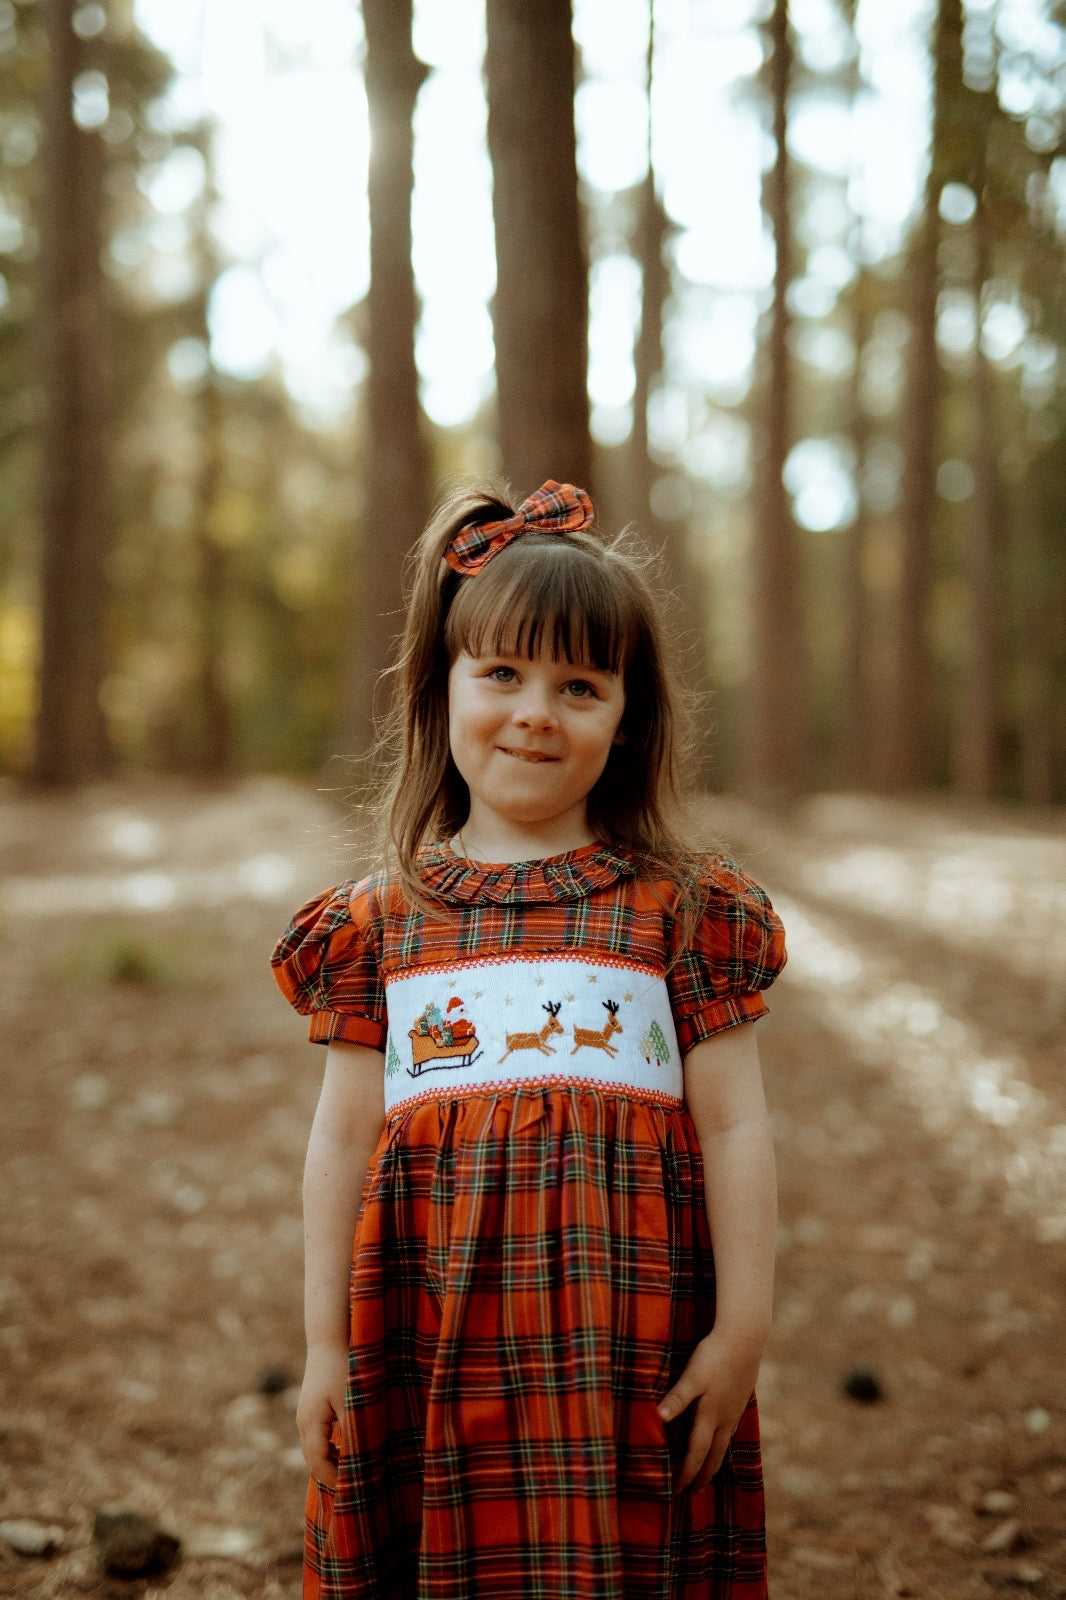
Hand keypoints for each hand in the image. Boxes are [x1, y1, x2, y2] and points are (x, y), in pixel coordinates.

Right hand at [297, 1344, 348, 1487]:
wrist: (329, 1339)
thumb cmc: (343, 1368)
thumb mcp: (351, 1402)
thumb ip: (353, 1432)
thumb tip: (359, 1461)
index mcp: (310, 1424)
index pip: (319, 1464)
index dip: (336, 1479)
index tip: (357, 1489)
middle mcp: (304, 1423)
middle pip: (315, 1460)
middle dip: (334, 1475)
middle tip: (358, 1487)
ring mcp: (306, 1416)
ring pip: (317, 1450)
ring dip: (333, 1462)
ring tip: (356, 1471)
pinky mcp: (312, 1409)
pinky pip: (319, 1438)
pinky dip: (332, 1449)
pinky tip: (350, 1449)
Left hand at [657, 1330, 761, 1493]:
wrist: (745, 1338)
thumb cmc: (714, 1355)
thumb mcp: (692, 1376)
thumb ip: (677, 1397)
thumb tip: (659, 1418)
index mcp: (710, 1416)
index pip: (696, 1454)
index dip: (686, 1473)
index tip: (677, 1490)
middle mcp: (725, 1419)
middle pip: (714, 1455)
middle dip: (703, 1475)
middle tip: (695, 1492)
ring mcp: (735, 1410)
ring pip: (724, 1444)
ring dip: (714, 1461)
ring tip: (709, 1472)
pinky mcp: (740, 1399)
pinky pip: (730, 1430)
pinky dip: (722, 1443)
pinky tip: (721, 1437)